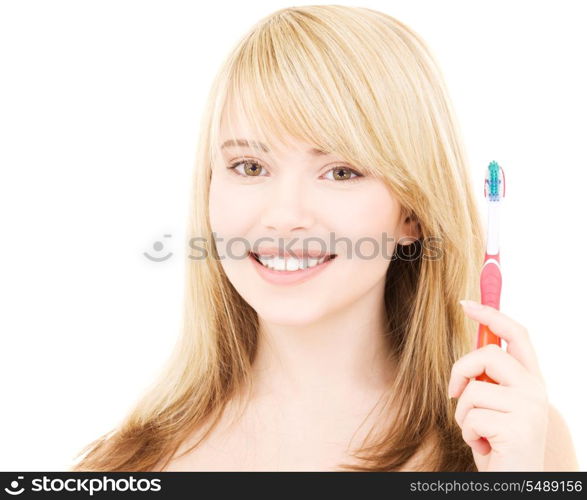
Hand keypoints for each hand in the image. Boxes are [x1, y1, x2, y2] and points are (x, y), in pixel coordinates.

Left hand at [448, 300, 548, 470]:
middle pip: (487, 354)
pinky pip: (471, 417)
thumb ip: (488, 379)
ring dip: (464, 414)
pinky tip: (484, 447)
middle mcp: (536, 391)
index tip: (466, 302)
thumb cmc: (498, 444)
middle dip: (460, 370)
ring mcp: (530, 409)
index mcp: (531, 381)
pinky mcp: (519, 429)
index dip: (492, 314)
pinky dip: (468, 434)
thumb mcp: (494, 406)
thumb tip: (472, 350)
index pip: (517, 334)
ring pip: (474, 389)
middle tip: (455, 392)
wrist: (515, 485)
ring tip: (479, 433)